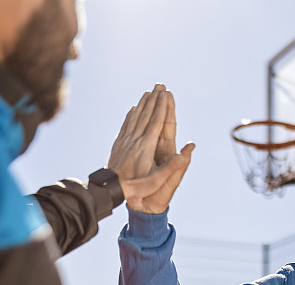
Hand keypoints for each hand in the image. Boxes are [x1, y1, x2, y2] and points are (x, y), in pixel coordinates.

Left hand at [108, 84, 194, 213]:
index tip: (166, 94)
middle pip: (146, 115)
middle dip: (154, 99)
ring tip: (148, 92)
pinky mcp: (118, 144)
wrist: (110, 190)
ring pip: (135, 117)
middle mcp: (135, 140)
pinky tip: (133, 109)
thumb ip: (171, 168)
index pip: (156, 122)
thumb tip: (184, 155)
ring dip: (143, 104)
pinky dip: (131, 114)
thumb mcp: (156, 181)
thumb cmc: (136, 188)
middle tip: (159, 85)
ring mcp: (125, 141)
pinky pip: (126, 125)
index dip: (161, 107)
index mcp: (145, 147)